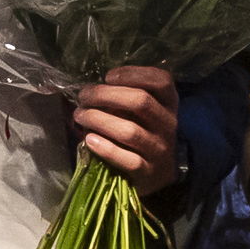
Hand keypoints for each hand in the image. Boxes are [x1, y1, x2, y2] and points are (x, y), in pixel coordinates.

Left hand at [72, 65, 182, 189]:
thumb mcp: (144, 112)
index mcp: (169, 104)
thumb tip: (91, 88)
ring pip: (130, 131)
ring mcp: (159, 150)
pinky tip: (90, 140)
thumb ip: (125, 97)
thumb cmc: (143, 134)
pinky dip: (106, 148)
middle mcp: (168, 124)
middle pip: (141, 102)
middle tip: (84, 97)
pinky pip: (128, 160)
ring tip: (80, 116)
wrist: (159, 174)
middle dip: (106, 95)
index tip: (108, 76)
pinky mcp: (148, 172)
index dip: (134, 74)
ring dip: (99, 120)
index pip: (162, 80)